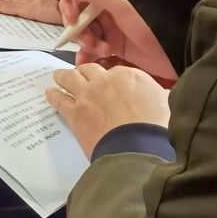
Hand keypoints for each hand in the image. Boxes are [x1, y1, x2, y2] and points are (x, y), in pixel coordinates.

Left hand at [46, 63, 170, 156]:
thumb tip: (163, 95)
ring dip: (63, 76)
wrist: (138, 148)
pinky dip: (53, 95)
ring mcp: (87, 95)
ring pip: (69, 78)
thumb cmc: (157, 128)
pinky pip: (59, 99)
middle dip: (84, 71)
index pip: (115, 70)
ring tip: (58, 76)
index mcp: (130, 76)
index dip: (110, 76)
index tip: (108, 82)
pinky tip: (49, 93)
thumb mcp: (167, 105)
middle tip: (81, 75)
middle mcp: (105, 80)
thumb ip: (160, 95)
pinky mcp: (75, 112)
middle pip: (89, 69)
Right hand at [57, 0, 175, 79]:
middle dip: (81, 31)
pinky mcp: (114, 46)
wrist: (179, 50)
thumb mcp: (121, 4)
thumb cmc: (151, 23)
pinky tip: (88, 64)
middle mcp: (106, 7)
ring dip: (87, 45)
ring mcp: (110, 27)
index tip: (74, 20)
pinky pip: (92, 50)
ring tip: (104, 52)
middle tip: (92, 43)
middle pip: (77, 16)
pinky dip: (88, 57)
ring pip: (84, 34)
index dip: (70, 6)